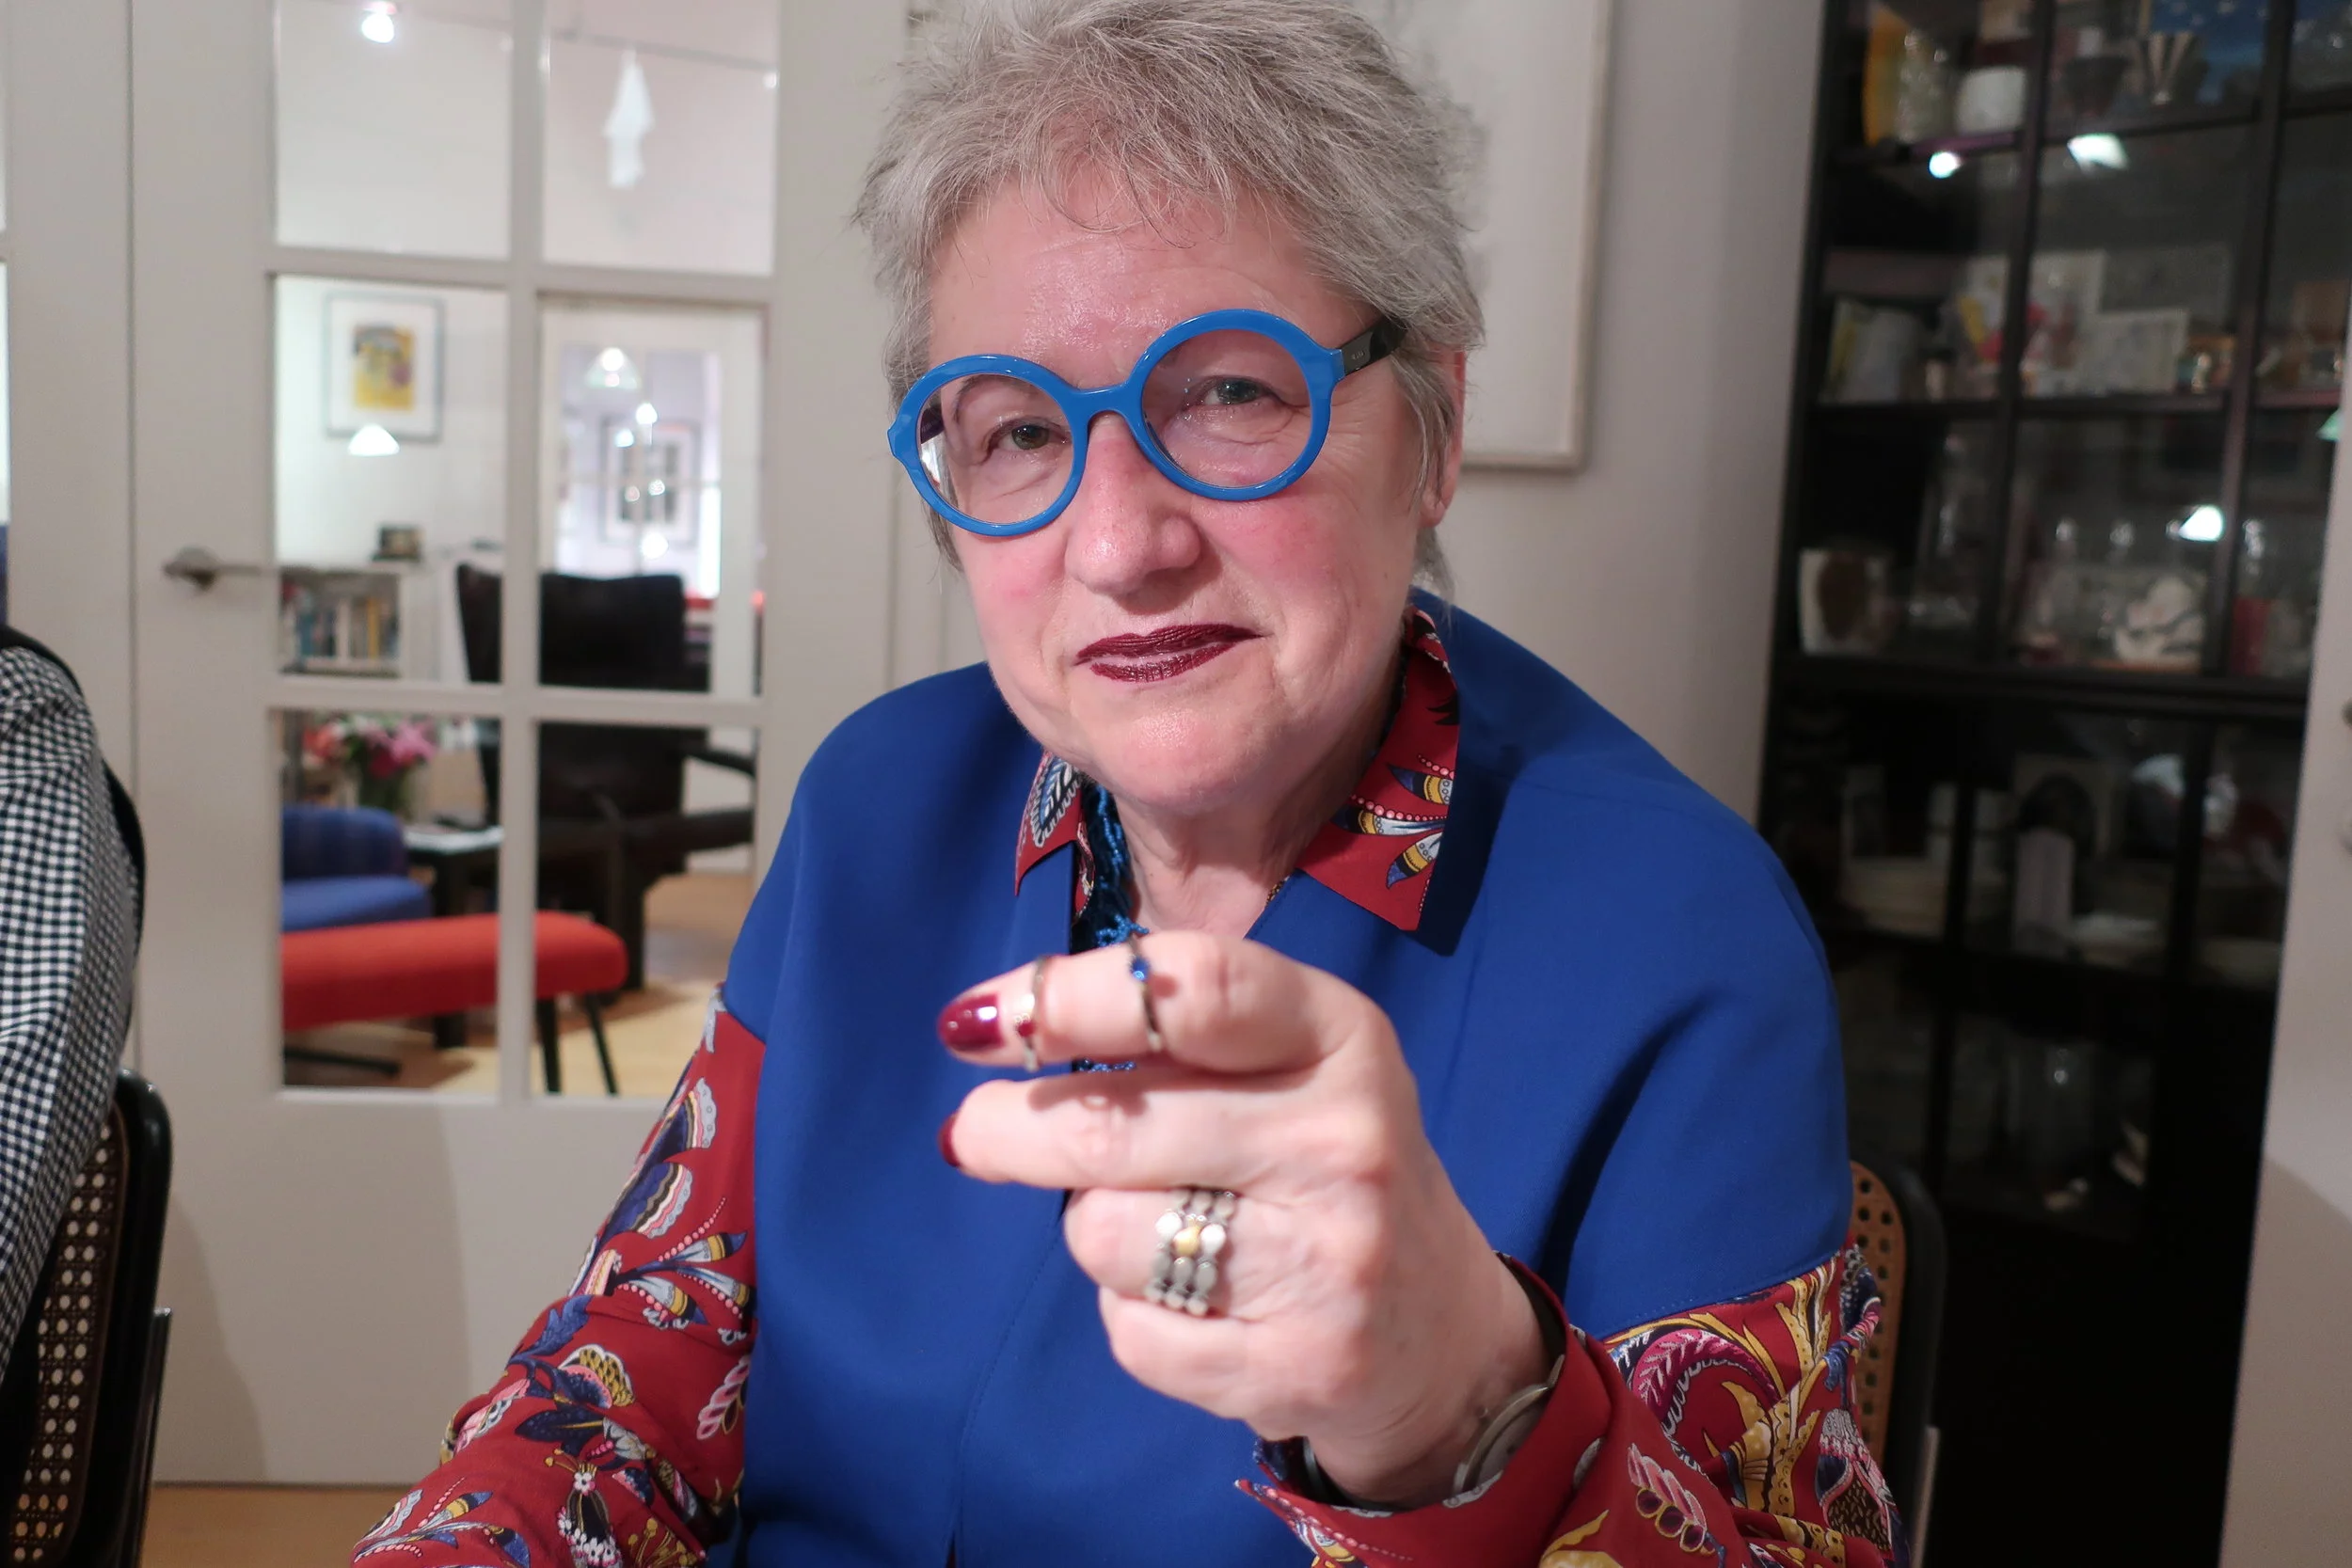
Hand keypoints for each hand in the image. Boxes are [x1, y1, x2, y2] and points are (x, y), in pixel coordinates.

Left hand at [936, 933, 1549, 1507]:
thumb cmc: (1319, 1165)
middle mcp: (1346, 1138)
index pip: (1189, 990)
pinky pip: (1131, 1332)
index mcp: (1339, 1035)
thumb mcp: (1286, 1066)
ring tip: (1160, 1230)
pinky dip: (1131, 1316)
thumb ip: (1168, 1032)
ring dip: (1094, 1227)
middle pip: (1113, 1127)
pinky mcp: (1299, 1364)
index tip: (976, 1024)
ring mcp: (1330, 1259)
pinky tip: (1193, 1305)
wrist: (1441, 1335)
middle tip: (974, 1132)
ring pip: (1103, 1231)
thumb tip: (993, 1027)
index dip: (1064, 999)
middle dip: (1012, 1130)